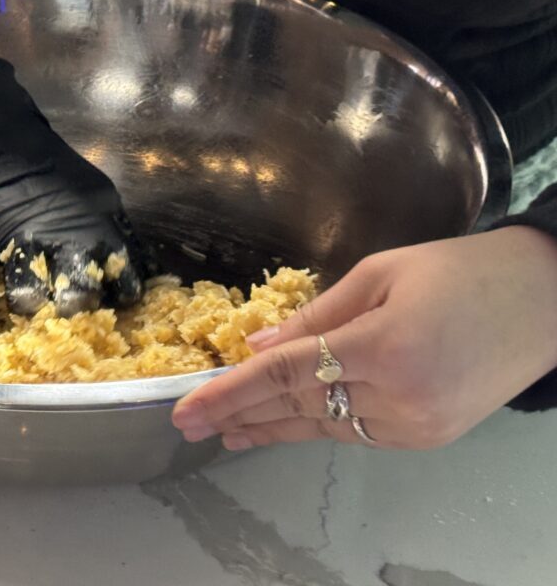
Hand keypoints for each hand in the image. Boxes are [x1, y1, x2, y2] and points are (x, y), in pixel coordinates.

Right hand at [0, 58, 151, 315]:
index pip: (124, 287)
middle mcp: (62, 242)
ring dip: (26, 305)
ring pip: (27, 300)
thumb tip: (143, 272)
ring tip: (26, 299)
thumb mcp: (100, 195)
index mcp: (99, 230)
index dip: (116, 299)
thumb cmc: (51, 166)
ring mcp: (18, 247)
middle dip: (73, 310)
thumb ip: (117, 235)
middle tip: (64, 305)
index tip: (109, 299)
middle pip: (77, 300)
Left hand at [171, 227, 556, 450]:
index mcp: (385, 345)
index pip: (286, 373)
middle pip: (298, 405)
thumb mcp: (380, 274)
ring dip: (271, 427)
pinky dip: (315, 425)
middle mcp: (400, 395)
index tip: (188, 407)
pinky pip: (356, 431)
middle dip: (239, 414)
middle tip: (188, 424)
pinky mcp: (428, 436)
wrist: (543, 303)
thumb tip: (258, 345)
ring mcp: (417, 424)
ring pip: (324, 425)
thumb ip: (315, 315)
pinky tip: (282, 426)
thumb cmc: (461, 272)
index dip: (230, 390)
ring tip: (227, 431)